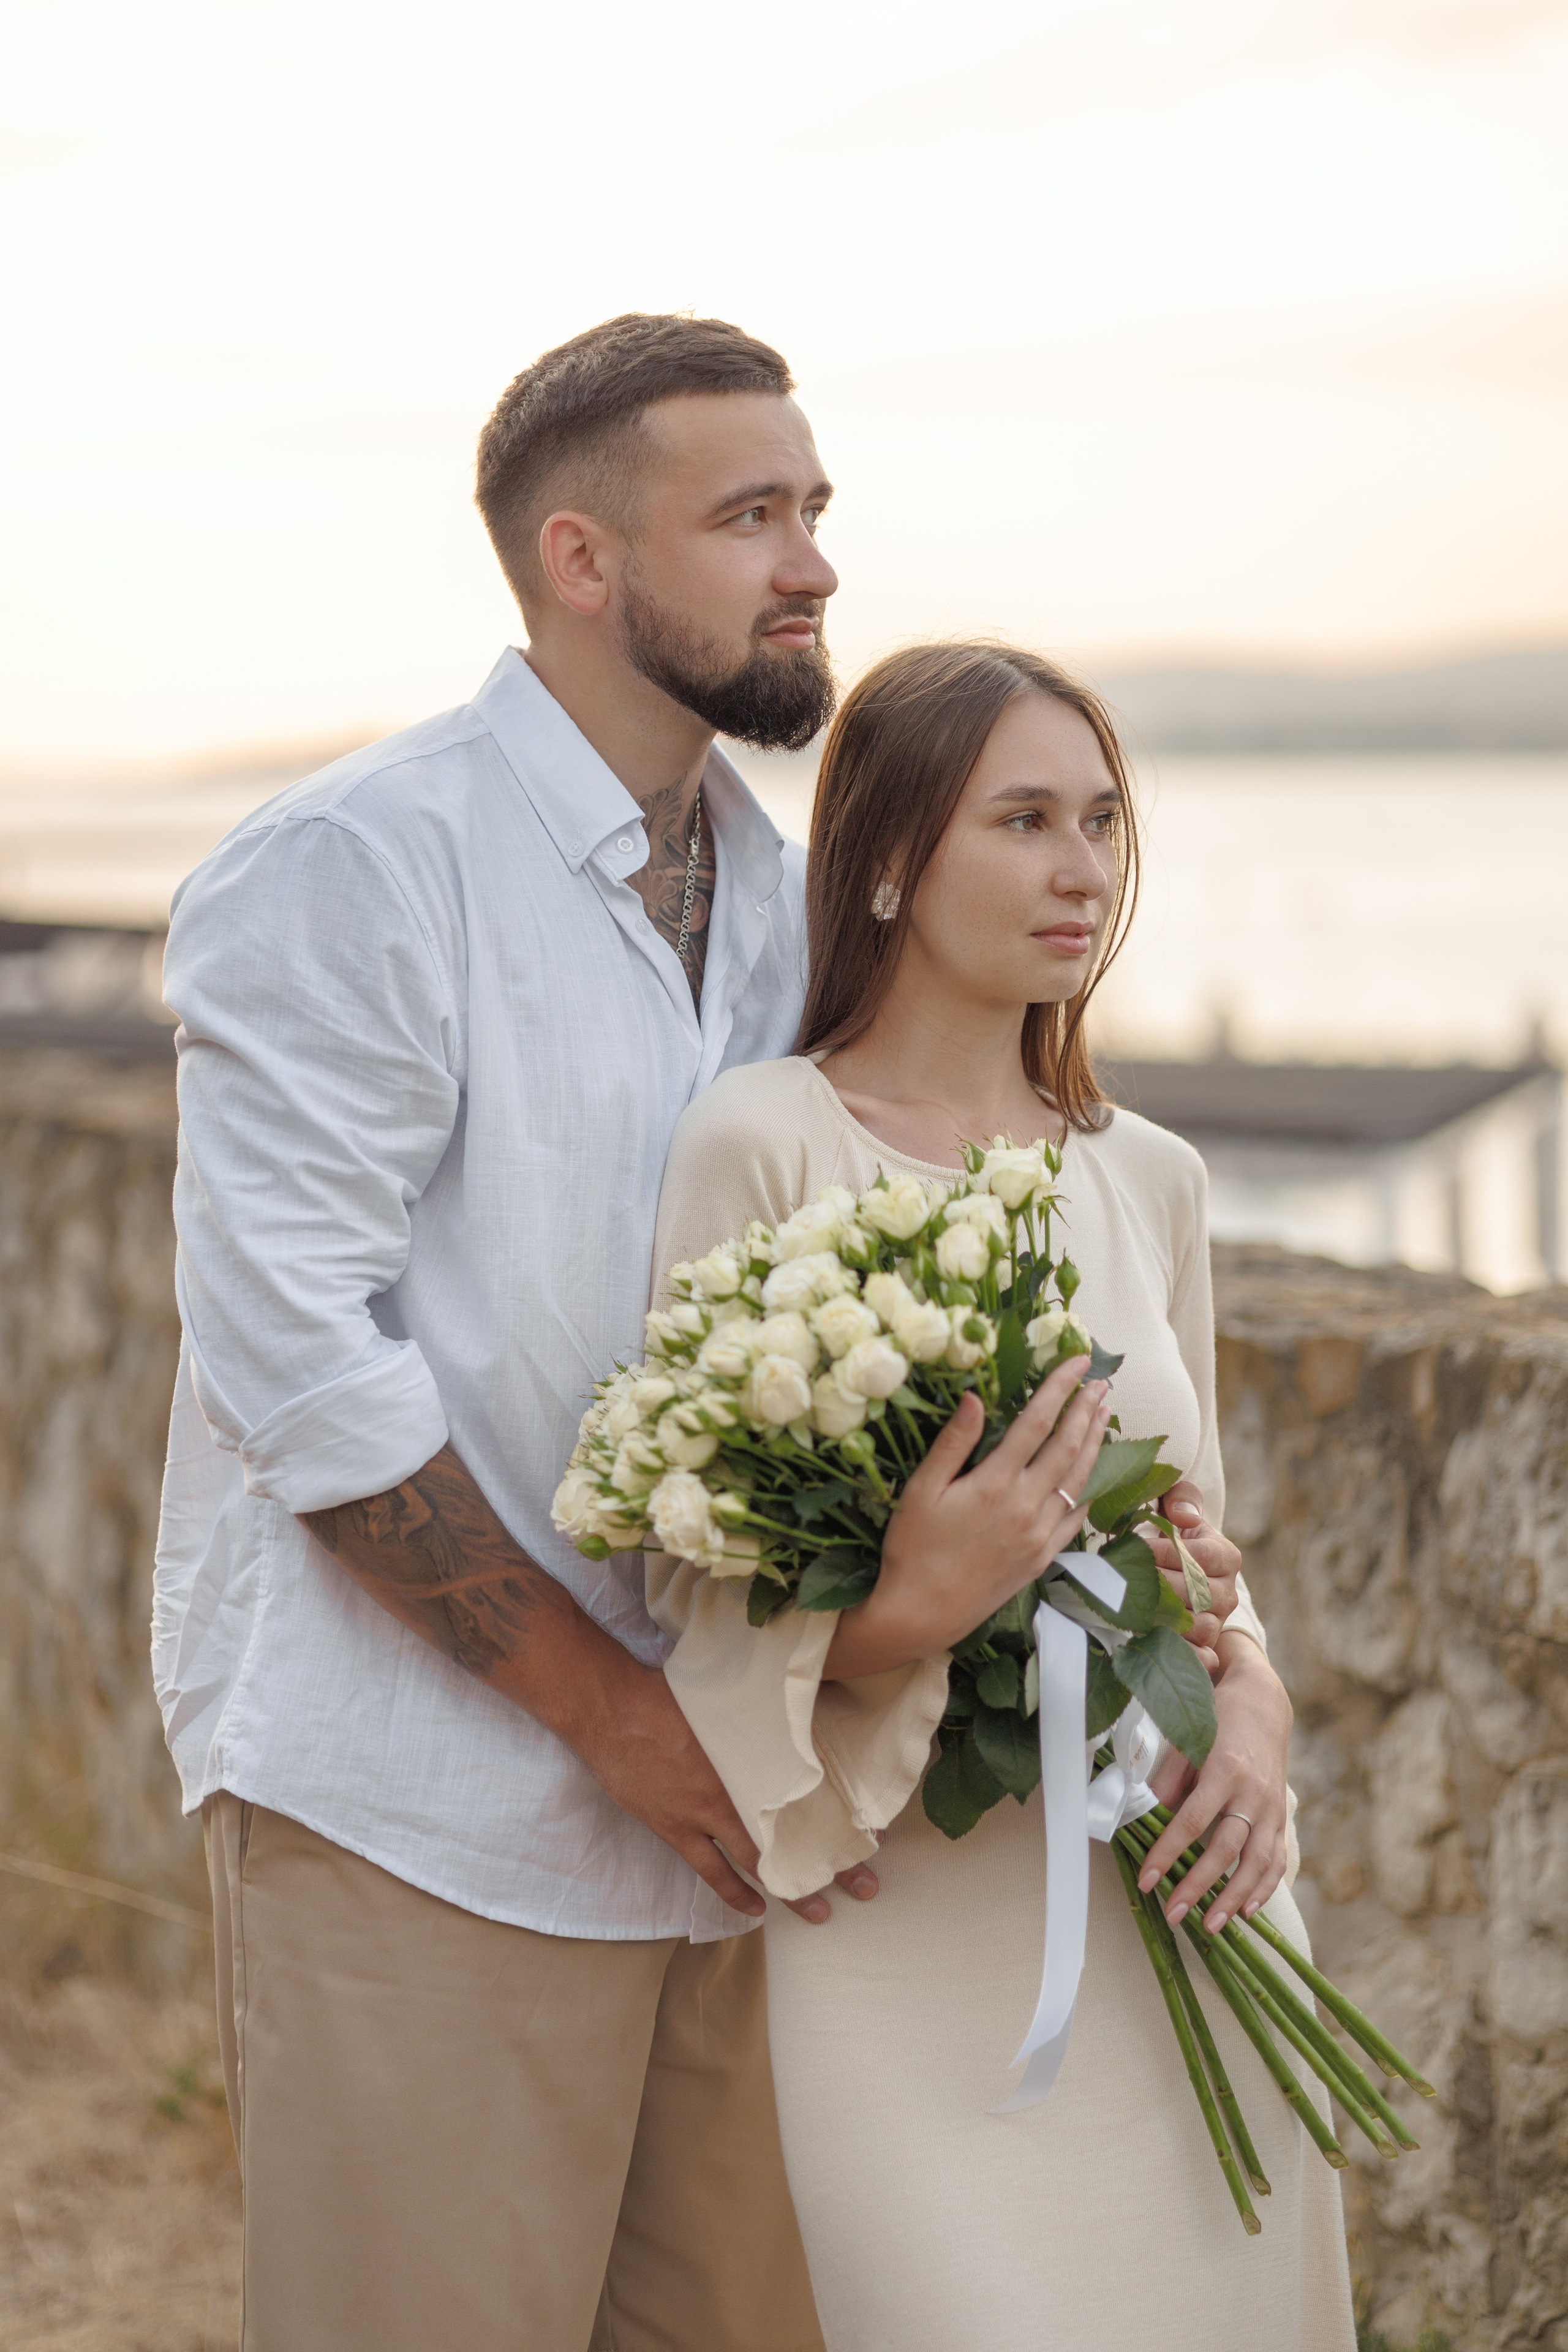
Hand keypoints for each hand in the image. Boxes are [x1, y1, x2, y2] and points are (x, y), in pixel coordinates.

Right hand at [578, 1651, 880, 1927]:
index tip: (875, 1833)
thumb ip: (761, 1714)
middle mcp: (733, 1789)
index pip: (811, 1792)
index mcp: (752, 1756)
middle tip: (866, 1887)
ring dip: (788, 1889)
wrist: (610, 1709)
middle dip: (831, 1863)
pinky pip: (710, 1870)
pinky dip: (733, 1890)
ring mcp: (702, 1813)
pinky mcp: (674, 1828)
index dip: (843, 1814)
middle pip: (792, 1833)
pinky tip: (755, 1910)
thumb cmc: (666, 1693)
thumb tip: (801, 1707)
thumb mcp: (727, 1697)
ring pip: (755, 1861)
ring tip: (820, 1913)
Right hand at [825, 1360, 1110, 1680]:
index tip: (1076, 1360)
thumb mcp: (921, 1490)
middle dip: (1085, 1408)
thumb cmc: (913, 1548)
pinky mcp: (1043, 1557)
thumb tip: (976, 1396)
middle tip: (1101, 1379)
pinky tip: (1096, 1472)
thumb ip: (953, 1442)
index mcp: (994, 1484)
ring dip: (1095, 1442)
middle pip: (1067, 1446)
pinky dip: (1090, 1488)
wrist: (922, 1614)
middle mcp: (1025, 1506)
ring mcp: (1039, 1534)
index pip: (1036, 1422)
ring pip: (1079, 1479)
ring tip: (1105, 1412)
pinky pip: (1077, 1517)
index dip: (1059, 1387)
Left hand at [1138, 1636, 1292, 1931]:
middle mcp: (1253, 1792)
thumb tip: (1148, 1817)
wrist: (1263, 1701)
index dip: (1167, 1852)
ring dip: (1233, 1898)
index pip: (1191, 1820)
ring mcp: (1272, 1807)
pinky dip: (1264, 1887)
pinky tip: (1247, 1911)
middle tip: (1173, 1914)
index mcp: (1225, 1769)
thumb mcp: (1188, 1737)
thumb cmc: (1217, 1716)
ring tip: (1210, 1926)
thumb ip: (1169, 1778)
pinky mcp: (1282, 1816)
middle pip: (1225, 1849)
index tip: (1147, 1879)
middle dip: (1198, 1886)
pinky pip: (1276, 1858)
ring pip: (1256, 1862)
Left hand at [1145, 1477, 1239, 1666]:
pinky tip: (1144, 1637)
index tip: (1139, 1547)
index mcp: (1226, 1556)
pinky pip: (1195, 1654)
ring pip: (1196, 1625)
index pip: (1203, 1556)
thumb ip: (1182, 1499)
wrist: (1173, 1573)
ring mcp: (1216, 1622)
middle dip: (1158, 1583)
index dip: (1170, 1552)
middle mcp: (1227, 1592)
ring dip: (1161, 1615)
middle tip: (1123, 1576)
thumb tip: (1182, 1515)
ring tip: (1128, 1603)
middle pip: (1198, 1592)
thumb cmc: (1171, 1534)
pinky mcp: (1202, 1646)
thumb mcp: (1176, 1508)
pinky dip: (1172, 1648)